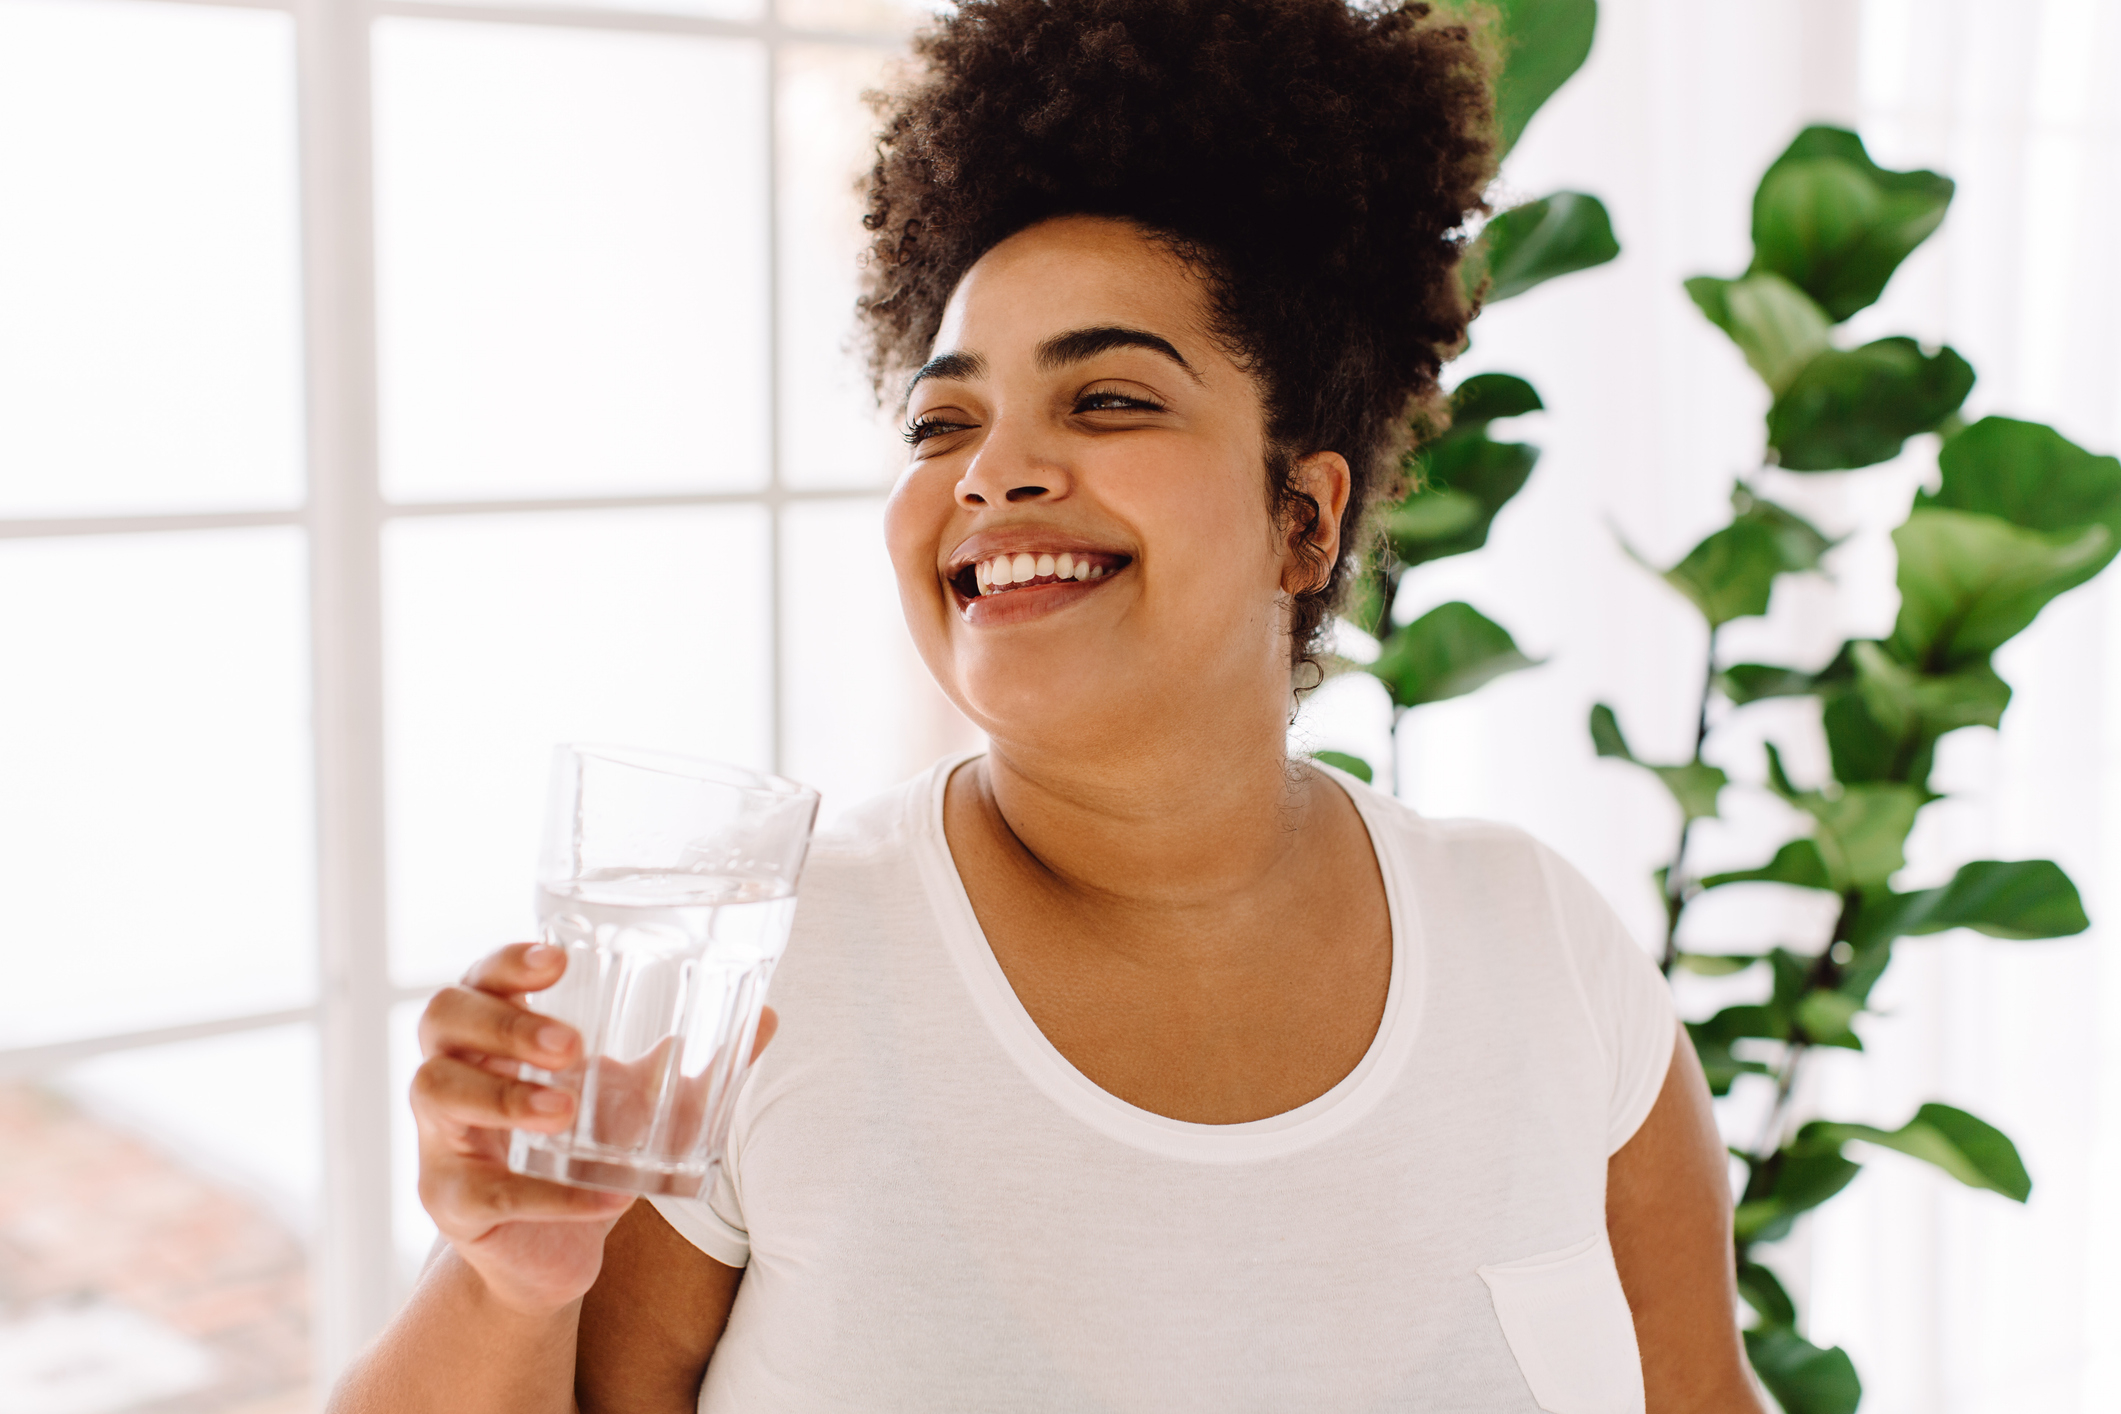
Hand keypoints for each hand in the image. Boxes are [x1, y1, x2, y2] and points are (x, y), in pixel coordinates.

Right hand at [410, 943, 777, 1315]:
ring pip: (434, 1091)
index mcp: (494, 1034)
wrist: (552, 1250)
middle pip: (441, 1017)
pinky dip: (547, 1195)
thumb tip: (767, 1016)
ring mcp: (442, 1138)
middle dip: (503, 1024)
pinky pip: (481, 1192)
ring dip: (501, 1097)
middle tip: (572, 1045)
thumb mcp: (641, 1101)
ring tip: (565, 1113)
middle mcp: (455, 1072)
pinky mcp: (449, 1202)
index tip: (559, 960)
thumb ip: (694, 1063)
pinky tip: (606, 1196)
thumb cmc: (588, 1149)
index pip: (480, 976)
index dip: (507, 963)